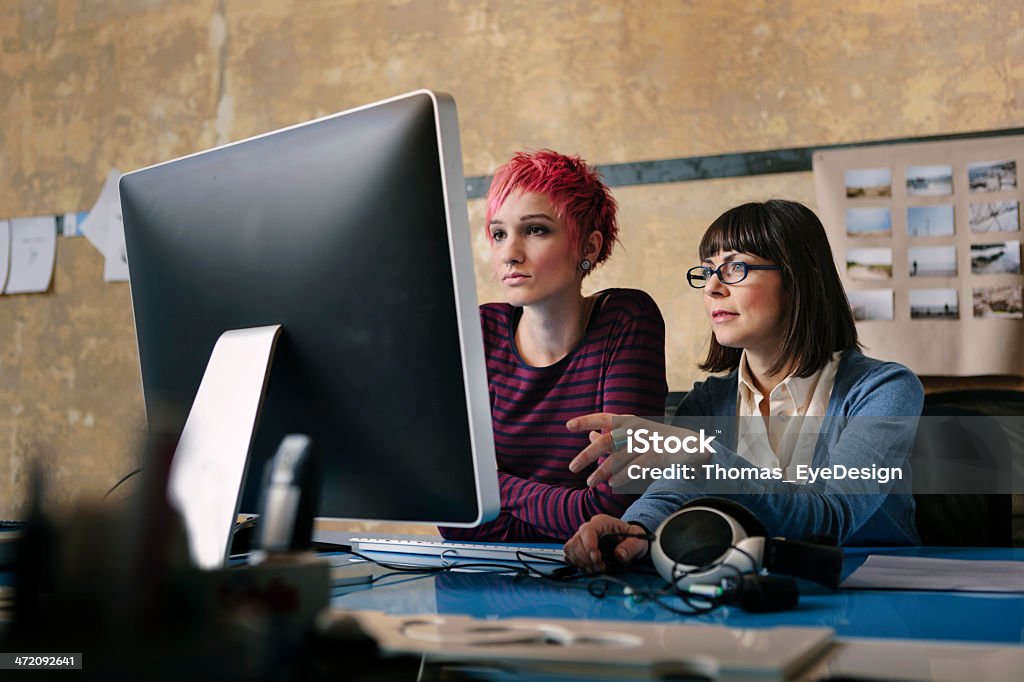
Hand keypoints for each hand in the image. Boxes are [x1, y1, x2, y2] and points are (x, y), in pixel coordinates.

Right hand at [563, 514, 648, 572]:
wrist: (629, 543)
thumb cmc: (632, 539)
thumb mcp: (638, 540)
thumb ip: (631, 547)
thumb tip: (619, 554)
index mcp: (601, 522)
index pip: (588, 530)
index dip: (589, 545)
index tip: (596, 558)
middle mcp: (588, 529)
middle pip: (576, 541)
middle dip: (587, 558)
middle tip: (600, 567)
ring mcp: (581, 539)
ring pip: (570, 549)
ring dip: (582, 563)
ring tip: (596, 568)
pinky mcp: (578, 549)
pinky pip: (569, 556)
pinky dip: (577, 564)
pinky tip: (589, 567)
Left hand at [567, 414, 701, 487]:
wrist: (690, 446)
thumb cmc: (656, 440)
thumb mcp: (634, 433)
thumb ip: (612, 434)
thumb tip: (589, 434)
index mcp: (629, 421)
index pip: (604, 418)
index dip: (586, 420)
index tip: (568, 426)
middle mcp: (637, 428)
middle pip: (606, 441)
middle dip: (587, 455)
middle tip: (572, 467)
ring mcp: (647, 442)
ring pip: (617, 459)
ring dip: (601, 472)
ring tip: (590, 483)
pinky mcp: (658, 456)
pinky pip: (634, 468)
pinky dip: (622, 477)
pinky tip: (613, 484)